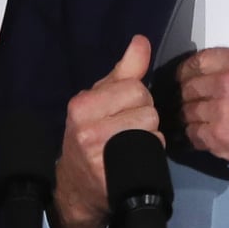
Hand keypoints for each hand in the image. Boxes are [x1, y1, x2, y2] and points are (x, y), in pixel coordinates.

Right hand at [52, 34, 159, 227]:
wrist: (76, 186)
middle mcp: (86, 128)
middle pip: (147, 109)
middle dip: (144, 117)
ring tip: (131, 144)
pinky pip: (151, 151)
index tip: (124, 110)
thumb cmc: (90, 134)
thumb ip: (124, 71)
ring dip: (150, 136)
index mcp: (82, 104)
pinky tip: (134, 158)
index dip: (138, 98)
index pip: (135, 87)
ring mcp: (98, 153)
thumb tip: (141, 41)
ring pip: (152, 130)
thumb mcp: (101, 98)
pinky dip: (150, 154)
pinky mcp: (112, 175)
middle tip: (127, 129)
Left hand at [177, 48, 228, 187]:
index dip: (188, 71)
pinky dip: (197, 136)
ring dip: (193, 117)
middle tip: (194, 104)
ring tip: (204, 123)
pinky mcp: (217, 137)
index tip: (185, 77)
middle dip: (189, 96)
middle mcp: (228, 82)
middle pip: (190, 86)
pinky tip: (208, 138)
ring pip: (188, 111)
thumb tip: (221, 75)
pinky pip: (193, 134)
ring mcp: (220, 111)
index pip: (199, 60)